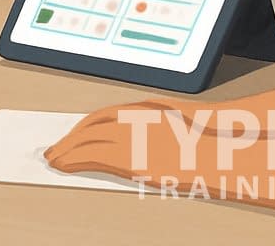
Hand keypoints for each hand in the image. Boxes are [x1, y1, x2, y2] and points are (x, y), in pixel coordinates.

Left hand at [45, 99, 196, 179]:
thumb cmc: (203, 138)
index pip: (101, 116)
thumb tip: (138, 141)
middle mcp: (132, 120)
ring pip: (87, 141)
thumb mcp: (175, 123)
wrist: (220, 147)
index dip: (83, 126)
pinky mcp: (131, 160)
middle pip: (90, 127)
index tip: (71, 135)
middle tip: (55, 149)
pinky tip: (65, 166)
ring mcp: (130, 138)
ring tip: (54, 159)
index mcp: (141, 110)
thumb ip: (152, 127)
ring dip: (67, 150)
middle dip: (70, 138)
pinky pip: (94, 158)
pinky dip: (75, 161)